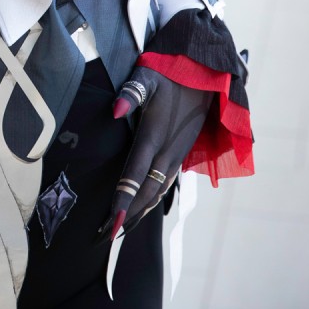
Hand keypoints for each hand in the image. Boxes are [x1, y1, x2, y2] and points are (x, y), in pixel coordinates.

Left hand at [105, 66, 212, 238]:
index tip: (111, 223)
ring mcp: (176, 155)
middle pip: (146, 191)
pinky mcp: (180, 154)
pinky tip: (141, 208)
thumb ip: (130, 93)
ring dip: (139, 211)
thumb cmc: (169, 73)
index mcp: (155, 136)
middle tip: (105, 235)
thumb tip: (114, 110)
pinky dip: (151, 200)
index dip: (123, 200)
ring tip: (120, 229)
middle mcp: (167, 152)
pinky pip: (164, 184)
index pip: (135, 175)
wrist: (203, 74)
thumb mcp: (148, 76)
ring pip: (157, 192)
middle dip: (127, 214)